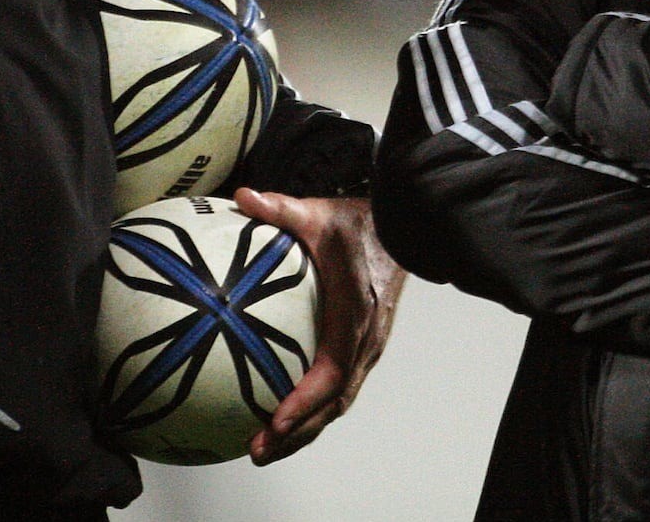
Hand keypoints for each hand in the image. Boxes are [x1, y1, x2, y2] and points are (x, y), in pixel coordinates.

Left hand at [232, 189, 404, 465]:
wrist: (406, 227)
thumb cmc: (361, 223)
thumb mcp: (319, 213)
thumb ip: (281, 208)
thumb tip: (244, 196)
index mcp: (354, 316)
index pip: (332, 373)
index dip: (303, 402)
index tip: (275, 421)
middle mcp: (365, 343)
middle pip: (333, 405)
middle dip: (296, 434)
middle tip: (256, 451)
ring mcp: (367, 349)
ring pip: (336, 404)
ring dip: (303, 431)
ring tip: (263, 449)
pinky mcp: (363, 349)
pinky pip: (338, 389)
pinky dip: (311, 411)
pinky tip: (279, 418)